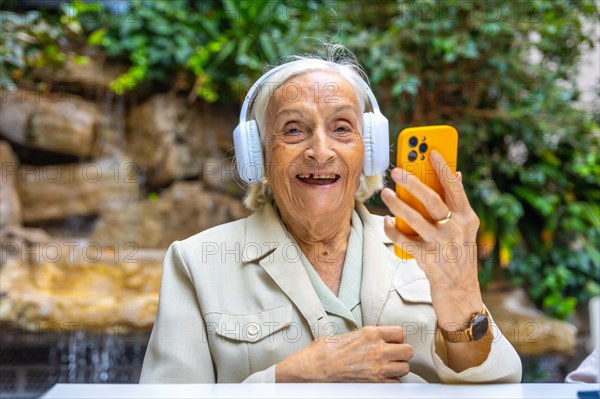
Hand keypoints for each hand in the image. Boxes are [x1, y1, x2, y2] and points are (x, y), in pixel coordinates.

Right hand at [275, 326, 412, 382]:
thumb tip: (374, 337)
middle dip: (401, 352)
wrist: (316, 367)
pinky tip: (382, 377)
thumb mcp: (349, 334)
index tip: (392, 341)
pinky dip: (392, 380)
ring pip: (405, 367)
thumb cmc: (326, 349)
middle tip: (393, 354)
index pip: (400, 332)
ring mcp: (378, 367)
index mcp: (371, 333)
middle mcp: (377, 349)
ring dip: (398, 367)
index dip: (397, 338)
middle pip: (408, 350)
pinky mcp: (375, 382)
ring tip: (388, 366)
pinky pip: (395, 382)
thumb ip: (366, 335)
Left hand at [380, 150, 482, 327]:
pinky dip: (394, 230)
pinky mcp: (429, 261)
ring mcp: (443, 246)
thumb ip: (458, 205)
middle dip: (414, 182)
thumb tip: (456, 173)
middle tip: (397, 170)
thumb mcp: (465, 231)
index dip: (443, 167)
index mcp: (468, 218)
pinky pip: (406, 241)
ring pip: (416, 219)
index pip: (455, 188)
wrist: (462, 295)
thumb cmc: (459, 258)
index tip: (431, 150)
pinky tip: (386, 222)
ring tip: (386, 193)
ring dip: (398, 204)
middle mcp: (458, 230)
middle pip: (433, 200)